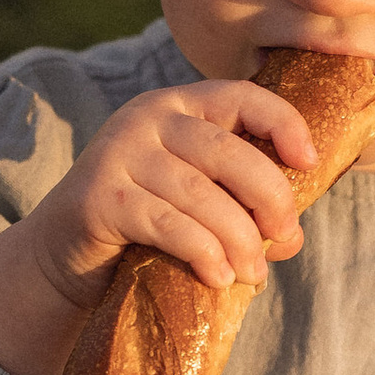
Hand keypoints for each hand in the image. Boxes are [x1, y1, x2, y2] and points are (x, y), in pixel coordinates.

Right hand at [0, 80, 314, 374]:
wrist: (64, 254)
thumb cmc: (144, 224)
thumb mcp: (195, 197)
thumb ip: (240, 201)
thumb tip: (291, 237)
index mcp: (177, 105)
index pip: (241, 96)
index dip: (283, 123)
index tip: (310, 163)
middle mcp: (146, 118)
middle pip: (228, 152)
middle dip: (269, 199)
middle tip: (285, 240)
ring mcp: (118, 154)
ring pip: (201, 195)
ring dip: (239, 241)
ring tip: (254, 274)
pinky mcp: (99, 198)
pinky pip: (169, 225)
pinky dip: (203, 254)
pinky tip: (219, 278)